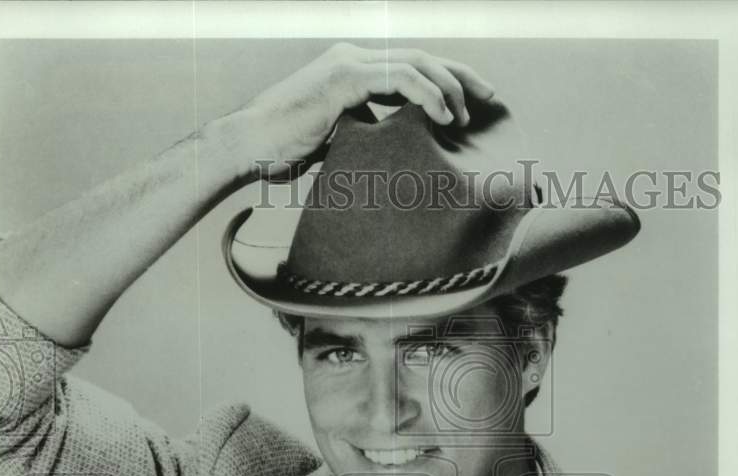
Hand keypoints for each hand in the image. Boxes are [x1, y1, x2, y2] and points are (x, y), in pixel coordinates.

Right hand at [236, 42, 494, 176]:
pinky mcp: (344, 78)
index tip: (471, 107)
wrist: (247, 147)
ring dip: (447, 88)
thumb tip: (394, 155)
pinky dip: (427, 94)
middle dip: (461, 77)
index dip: (445, 83)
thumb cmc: (283, 152)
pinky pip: (399, 78)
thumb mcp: (336, 143)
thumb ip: (365, 136)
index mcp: (353, 72)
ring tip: (465, 118)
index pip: (410, 70)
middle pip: (422, 59)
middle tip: (490, 100)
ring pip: (416, 63)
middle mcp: (354, 59)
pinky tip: (442, 116)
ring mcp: (349, 64)